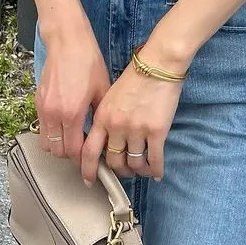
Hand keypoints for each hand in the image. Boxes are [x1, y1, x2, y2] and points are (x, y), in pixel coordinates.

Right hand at [35, 25, 110, 165]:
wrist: (67, 41)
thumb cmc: (87, 61)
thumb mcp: (102, 90)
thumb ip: (99, 116)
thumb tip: (103, 134)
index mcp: (72, 113)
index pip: (73, 150)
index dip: (83, 159)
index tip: (91, 160)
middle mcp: (54, 114)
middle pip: (57, 151)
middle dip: (70, 155)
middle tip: (83, 150)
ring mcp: (43, 108)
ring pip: (46, 143)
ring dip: (58, 146)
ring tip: (72, 139)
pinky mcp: (38, 101)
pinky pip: (41, 127)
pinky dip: (51, 133)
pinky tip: (64, 125)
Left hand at [81, 58, 183, 184]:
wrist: (157, 65)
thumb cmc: (135, 77)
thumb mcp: (109, 96)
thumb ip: (104, 118)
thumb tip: (106, 139)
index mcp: (102, 117)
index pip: (89, 151)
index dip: (88, 169)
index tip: (89, 179)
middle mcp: (116, 126)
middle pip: (114, 162)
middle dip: (119, 171)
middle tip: (124, 171)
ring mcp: (137, 130)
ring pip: (134, 164)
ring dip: (138, 171)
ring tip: (141, 170)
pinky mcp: (157, 131)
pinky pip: (154, 160)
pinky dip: (155, 170)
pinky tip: (157, 172)